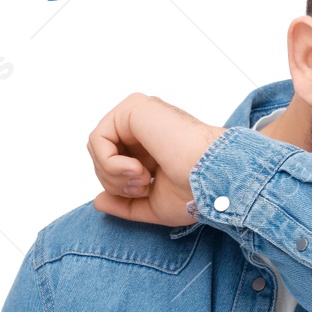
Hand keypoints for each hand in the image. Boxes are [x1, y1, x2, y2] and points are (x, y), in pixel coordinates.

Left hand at [87, 93, 226, 226]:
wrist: (213, 179)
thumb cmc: (195, 191)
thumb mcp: (153, 204)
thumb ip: (124, 203)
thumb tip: (97, 201)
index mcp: (150, 143)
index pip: (112, 164)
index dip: (120, 186)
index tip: (146, 191)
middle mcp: (144, 125)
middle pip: (101, 155)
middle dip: (114, 181)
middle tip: (143, 187)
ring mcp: (139, 113)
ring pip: (97, 147)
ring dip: (114, 174)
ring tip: (144, 179)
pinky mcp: (134, 107)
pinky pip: (98, 139)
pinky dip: (110, 163)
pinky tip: (138, 169)